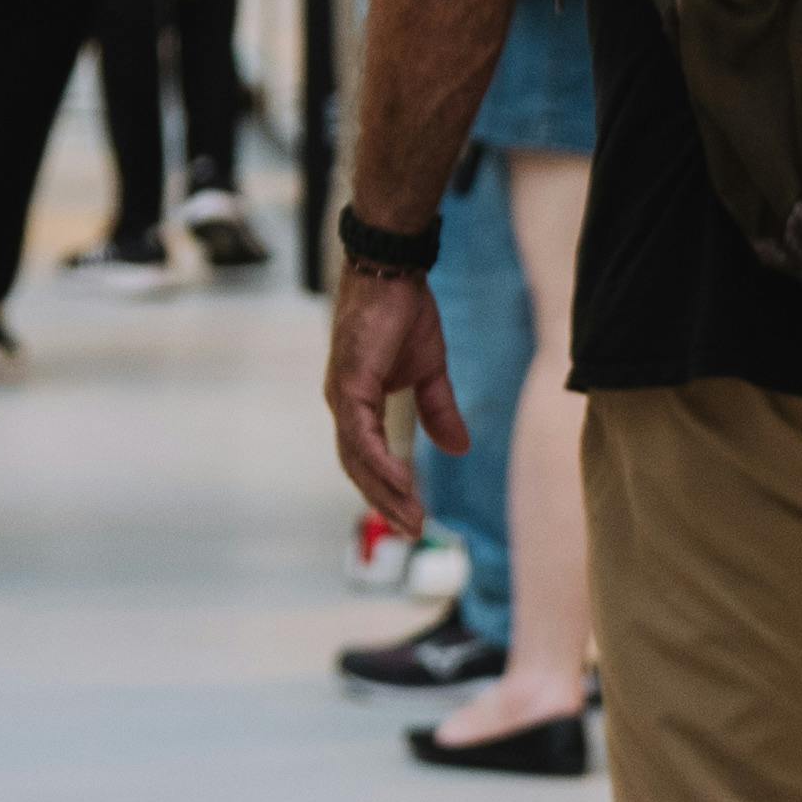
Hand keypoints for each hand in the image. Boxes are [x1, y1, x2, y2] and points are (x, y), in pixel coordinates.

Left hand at [322, 255, 465, 529]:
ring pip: (357, 458)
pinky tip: (401, 483)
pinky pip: (361, 435)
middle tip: (413, 531)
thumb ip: (439, 410)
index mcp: (357, 401)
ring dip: (385, 490)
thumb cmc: (404, 313)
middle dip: (385, 501)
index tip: (413, 516)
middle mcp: (343, 402)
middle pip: (357, 466)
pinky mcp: (349, 383)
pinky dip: (379, 462)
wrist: (393, 270)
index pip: (366, 457)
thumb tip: (459, 450)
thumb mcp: (430, 371)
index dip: (386, 488)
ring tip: (412, 518)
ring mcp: (342, 394)